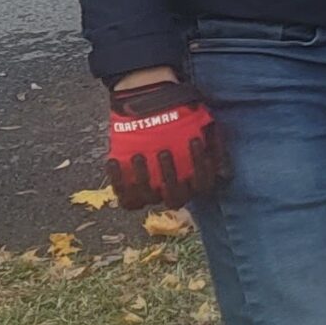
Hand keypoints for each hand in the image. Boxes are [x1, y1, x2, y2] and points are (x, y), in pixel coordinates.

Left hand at [106, 80, 227, 209]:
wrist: (148, 129)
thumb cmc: (176, 128)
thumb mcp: (193, 126)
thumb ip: (205, 130)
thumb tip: (211, 128)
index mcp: (195, 184)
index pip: (204, 185)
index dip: (202, 167)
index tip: (195, 141)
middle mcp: (174, 194)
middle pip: (175, 198)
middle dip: (169, 175)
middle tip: (164, 152)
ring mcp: (151, 196)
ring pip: (148, 198)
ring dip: (143, 178)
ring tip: (139, 155)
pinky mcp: (130, 196)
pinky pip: (123, 197)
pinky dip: (118, 179)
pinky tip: (114, 161)